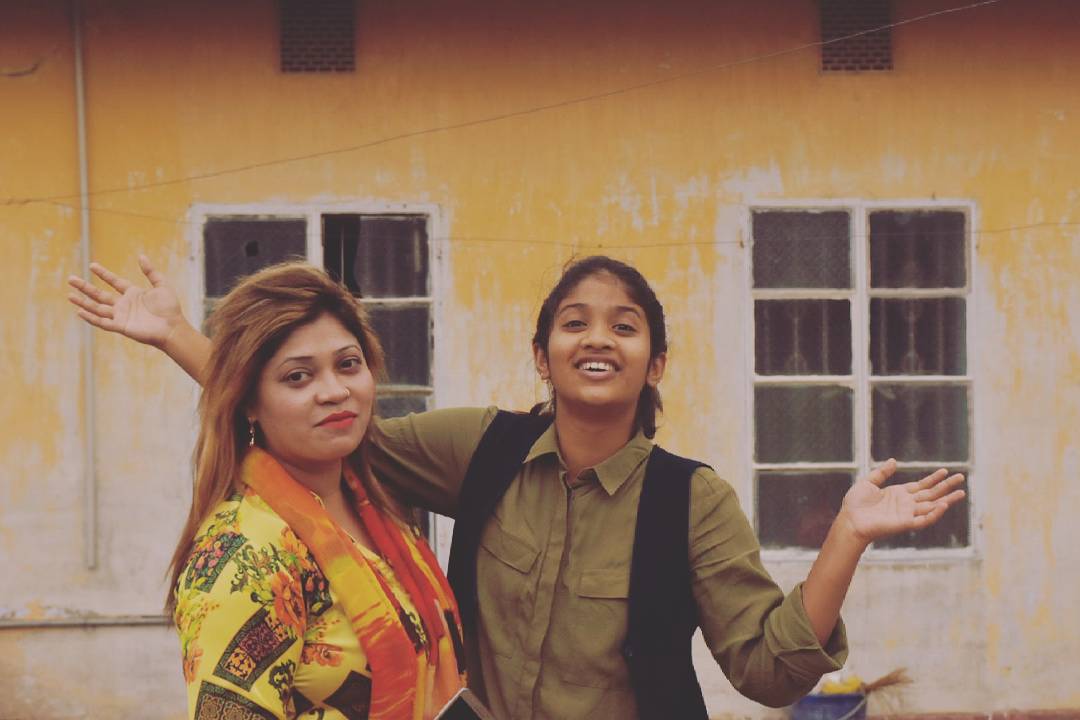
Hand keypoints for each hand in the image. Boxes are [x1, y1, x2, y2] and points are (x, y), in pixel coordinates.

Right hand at [67, 254, 187, 348]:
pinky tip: (79, 311)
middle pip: (100, 295)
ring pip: (97, 308)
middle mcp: (124, 305)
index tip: (92, 265)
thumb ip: (151, 272)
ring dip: (83, 302)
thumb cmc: (170, 308)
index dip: (103, 274)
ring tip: (69, 295)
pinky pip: (102, 322)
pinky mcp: (121, 327)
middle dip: (85, 287)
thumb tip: (141, 256)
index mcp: (133, 294)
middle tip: (70, 278)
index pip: (114, 282)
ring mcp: (121, 316)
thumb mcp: (162, 285)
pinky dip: (91, 317)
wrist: (173, 327)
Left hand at [838, 459, 965, 544]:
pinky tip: (943, 504)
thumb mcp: (867, 483)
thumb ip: (882, 473)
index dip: (933, 478)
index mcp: (898, 494)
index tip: (945, 470)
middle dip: (946, 486)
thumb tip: (894, 461)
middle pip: (931, 494)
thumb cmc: (855, 504)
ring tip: (961, 492)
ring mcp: (907, 514)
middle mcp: (906, 504)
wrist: (849, 521)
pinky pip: (924, 520)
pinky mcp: (905, 524)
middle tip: (961, 477)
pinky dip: (934, 513)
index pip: (921, 485)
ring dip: (947, 500)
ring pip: (932, 506)